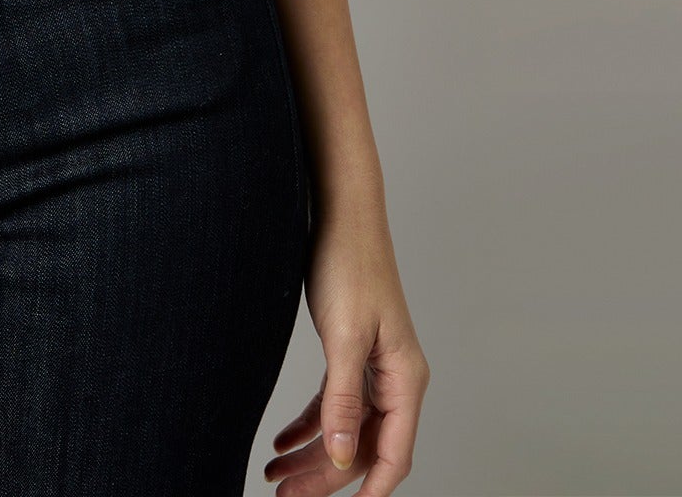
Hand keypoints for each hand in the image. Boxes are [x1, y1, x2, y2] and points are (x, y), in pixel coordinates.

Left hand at [262, 201, 430, 493]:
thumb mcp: (345, 336)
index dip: (370, 491)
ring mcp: (373, 367)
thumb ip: (343, 398)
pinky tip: (282, 442)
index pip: (392, 454)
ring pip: (344, 428)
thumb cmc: (350, 264)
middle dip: (325, 478)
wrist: (340, 212)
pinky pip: (332, 403)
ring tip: (276, 478)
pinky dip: (308, 425)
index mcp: (405, 379)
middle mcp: (394, 379)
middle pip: (362, 446)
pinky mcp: (351, 352)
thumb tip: (339, 455)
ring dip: (311, 455)